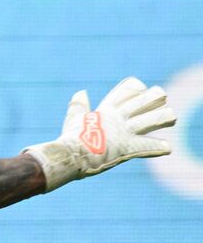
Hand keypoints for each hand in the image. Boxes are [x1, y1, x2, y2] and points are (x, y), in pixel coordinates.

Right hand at [23, 77, 175, 190]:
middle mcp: (118, 118)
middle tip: (162, 95)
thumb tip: (80, 92)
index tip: (141, 87)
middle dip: (154, 98)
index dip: (134, 88)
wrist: (71, 154)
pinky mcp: (128, 147)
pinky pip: (147, 147)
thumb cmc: (70, 137)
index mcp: (105, 110)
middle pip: (141, 102)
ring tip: (172, 117)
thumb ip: (79, 105)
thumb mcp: (74, 117)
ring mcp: (124, 132)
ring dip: (163, 118)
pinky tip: (168, 148)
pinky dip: (158, 148)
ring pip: (151, 120)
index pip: (123, 92)